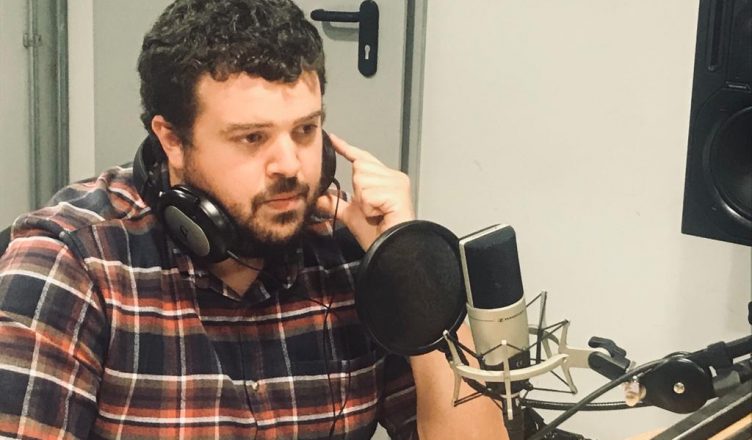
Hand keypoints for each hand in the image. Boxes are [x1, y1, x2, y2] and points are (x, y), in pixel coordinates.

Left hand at [316, 133, 414, 249]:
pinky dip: (369, 208)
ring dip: (364, 201)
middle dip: (358, 190)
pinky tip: (381, 215)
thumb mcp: (351, 215)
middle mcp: (394, 177)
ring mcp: (397, 183)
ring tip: (377, 213)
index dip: (347, 149)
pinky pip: (368, 193)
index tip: (333, 139)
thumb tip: (320, 197)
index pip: (363, 158)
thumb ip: (336, 203)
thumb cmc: (378, 234)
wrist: (391, 251)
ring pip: (362, 179)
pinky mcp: (397, 192)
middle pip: (359, 168)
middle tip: (372, 209)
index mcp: (386, 179)